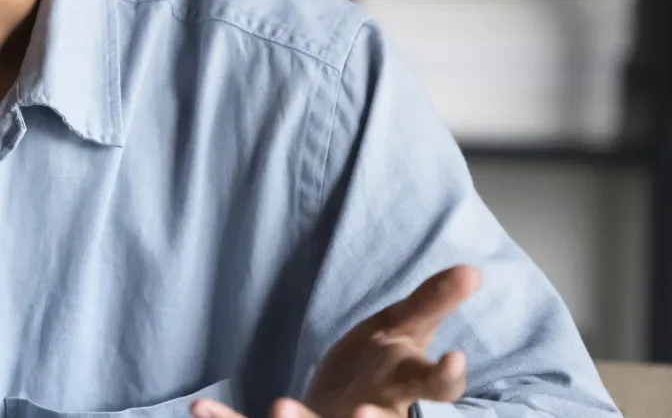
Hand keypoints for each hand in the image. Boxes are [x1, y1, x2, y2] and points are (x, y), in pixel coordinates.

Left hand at [191, 265, 480, 417]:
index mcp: (401, 389)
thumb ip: (432, 302)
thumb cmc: (380, 369)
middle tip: (363, 417)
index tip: (454, 360)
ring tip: (280, 407)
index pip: (432, 388)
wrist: (346, 408)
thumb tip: (472, 268)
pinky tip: (199, 407)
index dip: (445, 379)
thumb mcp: (404, 331)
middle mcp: (370, 416)